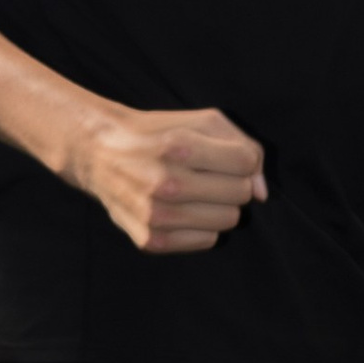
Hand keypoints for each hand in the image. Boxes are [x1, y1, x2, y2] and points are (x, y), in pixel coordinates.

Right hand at [63, 101, 265, 253]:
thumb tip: (262, 193)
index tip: (222, 157)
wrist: (101, 153)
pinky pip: (207, 241)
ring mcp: (156, 215)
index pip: (246, 163)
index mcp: (179, 145)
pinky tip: (183, 211)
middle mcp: (166, 182)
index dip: (240, 159)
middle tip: (207, 176)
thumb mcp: (201, 121)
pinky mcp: (150, 240)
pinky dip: (202, 227)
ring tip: (196, 193)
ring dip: (219, 206)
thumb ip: (243, 147)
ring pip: (228, 221)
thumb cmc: (159, 134)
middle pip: (240, 194)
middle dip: (231, 183)